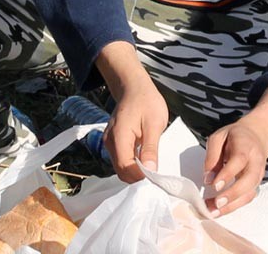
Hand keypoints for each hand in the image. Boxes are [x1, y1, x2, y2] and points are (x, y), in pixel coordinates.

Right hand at [96, 42, 166, 182]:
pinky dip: (132, 165)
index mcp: (119, 136)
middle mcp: (109, 142)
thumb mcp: (154, 123)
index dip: (141, 177)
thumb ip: (151, 148)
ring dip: (135, 172)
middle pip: (122, 171)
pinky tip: (144, 161)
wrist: (133, 87)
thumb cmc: (146, 101)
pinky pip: (121, 160)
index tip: (158, 180)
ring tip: (153, 168)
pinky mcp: (112, 142)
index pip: (126, 167)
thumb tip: (150, 172)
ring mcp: (109, 142)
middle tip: (158, 177)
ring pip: (121, 168)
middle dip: (138, 178)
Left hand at [203, 84, 267, 215]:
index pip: (239, 160)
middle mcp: (256, 162)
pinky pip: (247, 198)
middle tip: (216, 203)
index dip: (228, 174)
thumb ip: (212, 156)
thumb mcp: (219, 137)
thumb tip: (208, 179)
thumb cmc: (234, 137)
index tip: (215, 185)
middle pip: (249, 180)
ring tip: (213, 211)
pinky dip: (234, 206)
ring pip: (250, 193)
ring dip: (232, 205)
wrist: (256, 136)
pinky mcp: (256, 184)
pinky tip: (220, 210)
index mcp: (246, 146)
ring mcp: (258, 175)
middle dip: (233, 194)